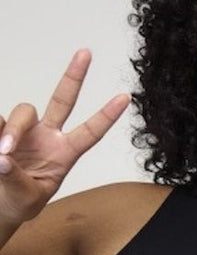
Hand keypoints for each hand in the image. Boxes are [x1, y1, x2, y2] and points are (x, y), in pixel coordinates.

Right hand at [0, 50, 127, 225]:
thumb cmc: (19, 202)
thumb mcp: (26, 199)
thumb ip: (17, 179)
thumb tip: (1, 157)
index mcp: (65, 154)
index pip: (90, 132)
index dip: (107, 115)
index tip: (126, 97)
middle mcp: (47, 136)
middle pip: (62, 100)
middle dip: (74, 76)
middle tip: (87, 52)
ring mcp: (22, 131)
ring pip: (23, 112)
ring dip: (13, 130)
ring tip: (3, 153)